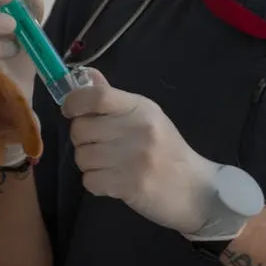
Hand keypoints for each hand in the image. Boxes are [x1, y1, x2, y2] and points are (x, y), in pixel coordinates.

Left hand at [61, 71, 223, 235]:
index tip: (70, 110)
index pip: (97, 96)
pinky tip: (113, 181)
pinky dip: (96, 183)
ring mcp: (133, 159)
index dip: (74, 101)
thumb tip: (85, 75)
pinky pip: (89, 181)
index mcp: (141, 109)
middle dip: (82, 140)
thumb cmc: (166, 150)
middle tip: (99, 145)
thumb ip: (113, 99)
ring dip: (89, 164)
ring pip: (82, 157)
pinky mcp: (128, 186)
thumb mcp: (146, 118)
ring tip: (110, 165)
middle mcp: (137, 130)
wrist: (195, 189)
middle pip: (81, 129)